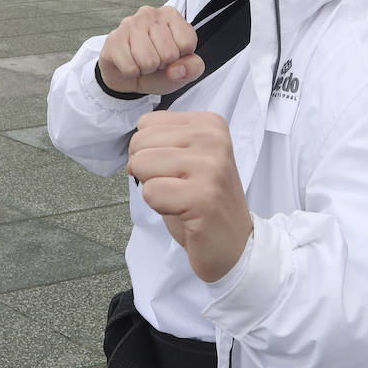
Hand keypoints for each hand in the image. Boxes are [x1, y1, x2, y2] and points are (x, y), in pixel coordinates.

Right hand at [98, 5, 203, 94]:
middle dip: (162, 65)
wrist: (128, 75)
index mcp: (171, 15)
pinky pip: (130, 67)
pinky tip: (130, 63)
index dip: (181, 57)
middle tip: (155, 60)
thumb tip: (177, 69)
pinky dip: (132, 72)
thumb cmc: (158, 67)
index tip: (172, 55)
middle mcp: (150, 14)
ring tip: (143, 62)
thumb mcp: (183, 69)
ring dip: (146, 69)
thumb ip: (193, 68)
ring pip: (149, 61)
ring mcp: (130, 24)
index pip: (187, 42)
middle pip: (169, 53)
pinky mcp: (114, 38)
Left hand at [128, 111, 253, 282]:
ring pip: (141, 164)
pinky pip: (150, 192)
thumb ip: (162, 143)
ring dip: (153, 189)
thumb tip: (132, 153)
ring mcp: (211, 166)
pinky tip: (184, 211)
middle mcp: (213, 139)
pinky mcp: (203, 196)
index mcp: (209, 124)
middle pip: (140, 142)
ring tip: (181, 199)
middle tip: (177, 188)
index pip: (146, 123)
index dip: (149, 152)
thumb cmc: (203, 203)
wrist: (235, 244)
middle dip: (147, 170)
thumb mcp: (186, 159)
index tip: (177, 171)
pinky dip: (158, 207)